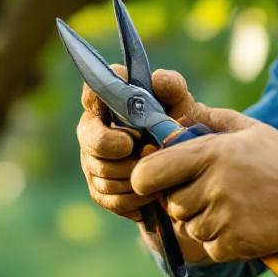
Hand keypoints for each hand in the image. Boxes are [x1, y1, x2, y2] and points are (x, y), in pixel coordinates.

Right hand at [76, 66, 197, 220]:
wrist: (188, 172)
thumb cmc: (181, 129)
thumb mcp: (183, 106)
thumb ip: (173, 87)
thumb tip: (158, 79)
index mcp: (109, 103)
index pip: (91, 92)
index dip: (98, 99)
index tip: (116, 110)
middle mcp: (94, 130)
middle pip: (89, 138)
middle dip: (114, 145)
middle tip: (144, 147)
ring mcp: (93, 162)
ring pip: (101, 171)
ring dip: (133, 173)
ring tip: (158, 169)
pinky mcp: (100, 191)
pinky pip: (110, 197)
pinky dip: (135, 196)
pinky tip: (154, 191)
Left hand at [131, 117, 277, 262]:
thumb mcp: (247, 129)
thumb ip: (209, 119)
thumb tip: (175, 113)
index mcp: (212, 153)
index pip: (151, 172)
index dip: (146, 178)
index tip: (150, 180)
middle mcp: (214, 185)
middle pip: (170, 203)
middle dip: (183, 199)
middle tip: (210, 192)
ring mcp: (224, 217)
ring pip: (188, 226)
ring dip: (202, 221)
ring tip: (232, 207)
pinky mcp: (234, 244)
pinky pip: (208, 247)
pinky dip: (219, 241)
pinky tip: (241, 225)